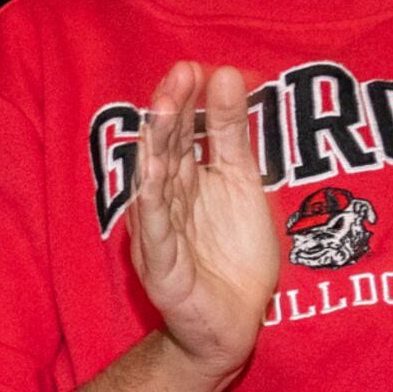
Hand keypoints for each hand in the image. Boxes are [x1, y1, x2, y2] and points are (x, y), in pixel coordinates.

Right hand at [126, 61, 276, 381]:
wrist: (233, 325)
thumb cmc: (233, 256)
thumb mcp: (241, 183)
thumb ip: (230, 133)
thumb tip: (226, 74)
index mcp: (185, 180)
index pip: (182, 133)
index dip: (185, 101)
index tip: (193, 66)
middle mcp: (166, 202)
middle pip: (164, 150)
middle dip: (169, 112)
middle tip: (178, 74)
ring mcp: (160, 234)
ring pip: (154, 184)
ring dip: (155, 147)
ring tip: (160, 112)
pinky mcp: (161, 268)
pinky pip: (156, 231)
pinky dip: (151, 203)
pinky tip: (151, 176)